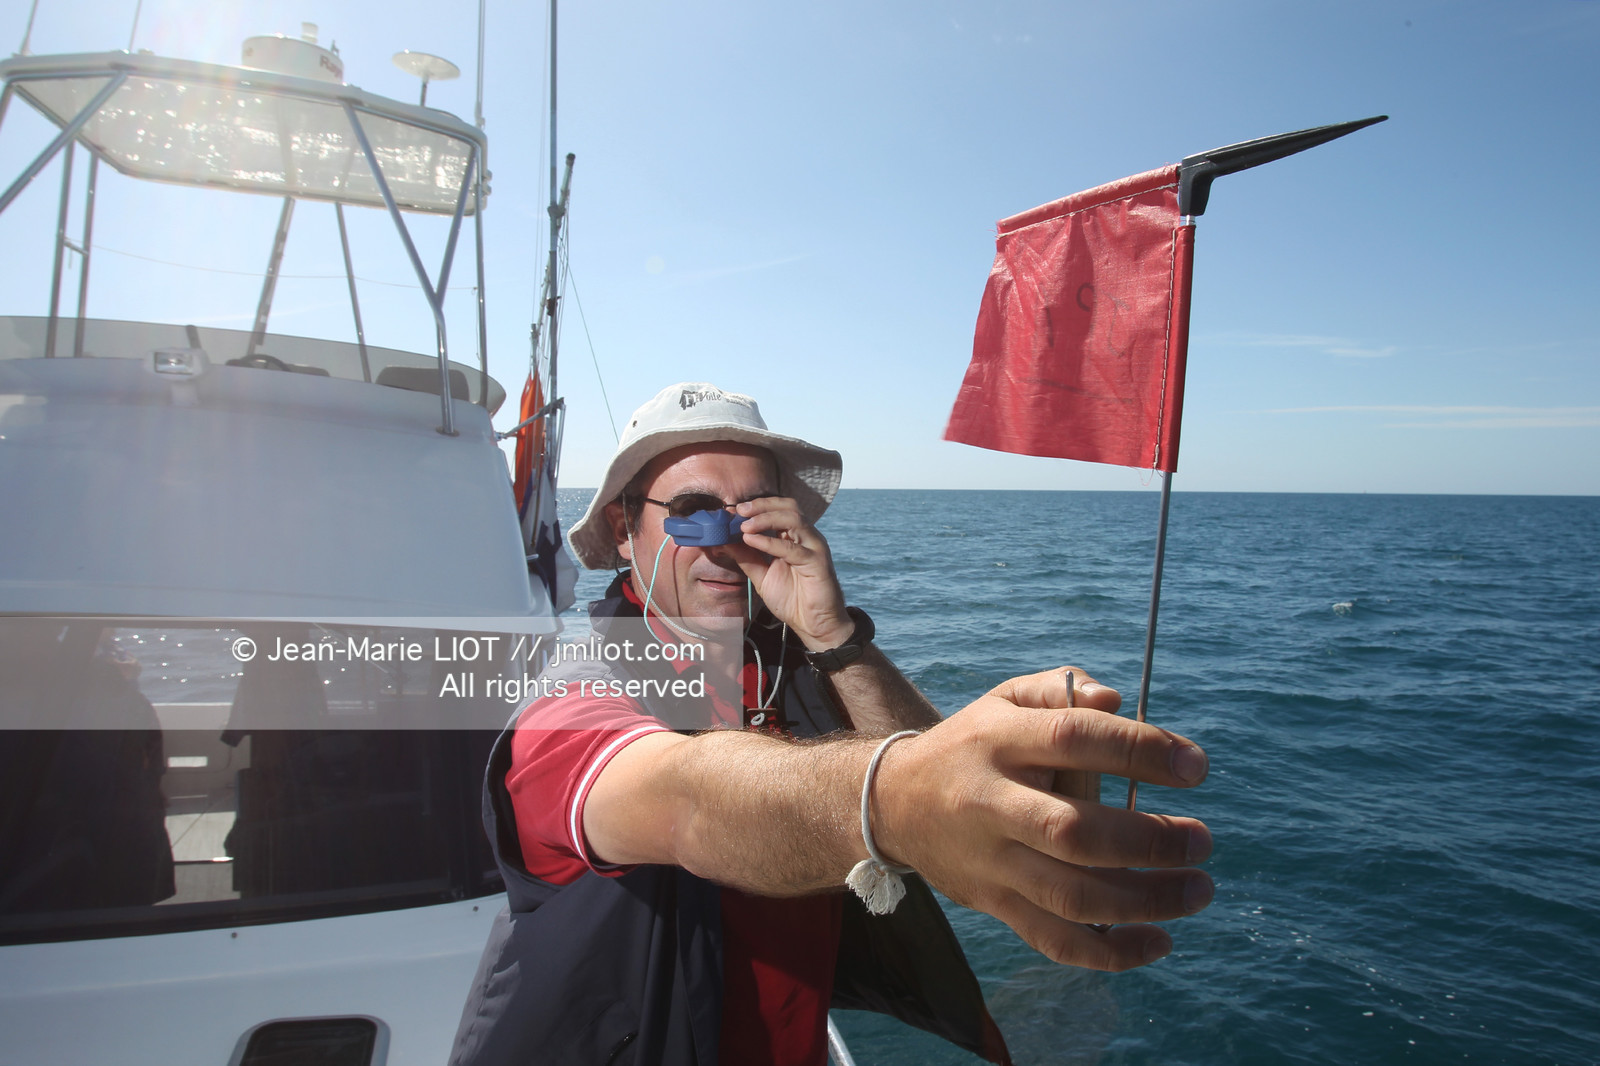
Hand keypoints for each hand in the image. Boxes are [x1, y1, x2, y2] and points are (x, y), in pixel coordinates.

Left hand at [729, 497, 851, 649]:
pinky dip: (770, 542)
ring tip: (744, 526)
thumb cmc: (792, 600)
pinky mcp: (817, 562)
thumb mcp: (761, 576)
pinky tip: (752, 541)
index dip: (757, 506)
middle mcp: (807, 537)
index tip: (733, 510)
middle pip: (788, 506)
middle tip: (739, 511)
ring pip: (793, 519)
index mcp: (795, 537)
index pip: (779, 509)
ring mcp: (814, 548)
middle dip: (762, 505)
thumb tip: (723, 541)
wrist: (813, 624)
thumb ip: (746, 558)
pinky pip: (792, 548)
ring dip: (766, 518)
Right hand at [872, 667, 1212, 971]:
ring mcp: (991, 861)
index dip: (1139, 750)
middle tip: (1202, 841)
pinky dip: (1110, 952)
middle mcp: (991, 802)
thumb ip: (1064, 688)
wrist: (893, 803)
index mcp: (1000, 741)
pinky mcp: (994, 904)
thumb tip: (1117, 701)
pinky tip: (1159, 940)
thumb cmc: (974, 744)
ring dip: (1144, 901)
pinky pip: (1054, 939)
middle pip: (1073, 831)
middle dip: (1149, 841)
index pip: (1074, 739)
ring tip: (1197, 889)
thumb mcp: (1006, 698)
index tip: (1195, 767)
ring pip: (1069, 895)